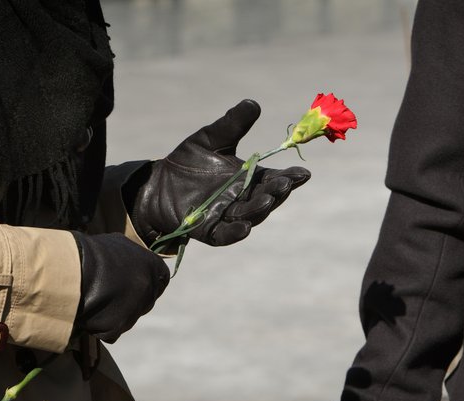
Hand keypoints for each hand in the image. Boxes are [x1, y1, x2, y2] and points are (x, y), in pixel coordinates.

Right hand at [71, 232, 169, 342]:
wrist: (73, 270)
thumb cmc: (92, 253)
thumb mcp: (118, 245)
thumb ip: (131, 259)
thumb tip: (130, 265)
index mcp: (153, 265)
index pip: (161, 278)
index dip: (148, 281)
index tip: (133, 283)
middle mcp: (149, 289)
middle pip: (145, 300)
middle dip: (130, 299)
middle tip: (109, 293)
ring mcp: (135, 310)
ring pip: (128, 317)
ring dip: (114, 312)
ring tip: (93, 300)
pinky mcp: (118, 327)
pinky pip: (111, 330)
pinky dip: (100, 326)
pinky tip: (89, 312)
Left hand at [127, 99, 310, 246]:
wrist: (158, 183)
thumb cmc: (189, 161)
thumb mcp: (210, 138)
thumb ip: (232, 124)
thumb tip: (253, 103)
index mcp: (248, 178)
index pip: (274, 178)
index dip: (290, 178)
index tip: (304, 173)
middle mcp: (242, 198)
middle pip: (265, 197)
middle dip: (277, 191)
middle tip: (285, 183)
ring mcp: (225, 215)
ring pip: (249, 216)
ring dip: (259, 209)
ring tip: (268, 199)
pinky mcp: (207, 229)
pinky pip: (224, 234)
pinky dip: (235, 233)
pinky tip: (245, 228)